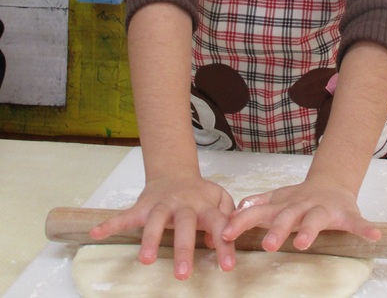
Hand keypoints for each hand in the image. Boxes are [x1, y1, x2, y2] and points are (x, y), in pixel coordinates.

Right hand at [90, 175, 235, 279]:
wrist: (174, 173)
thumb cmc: (199, 194)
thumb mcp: (220, 198)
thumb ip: (227, 215)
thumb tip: (217, 239)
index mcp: (204, 204)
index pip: (218, 223)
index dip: (224, 244)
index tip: (227, 266)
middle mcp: (183, 204)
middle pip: (184, 223)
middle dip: (183, 248)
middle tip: (183, 274)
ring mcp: (161, 205)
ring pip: (154, 220)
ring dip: (149, 239)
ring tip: (145, 260)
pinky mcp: (142, 207)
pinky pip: (125, 215)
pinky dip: (111, 224)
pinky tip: (97, 233)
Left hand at [222, 174, 380, 252]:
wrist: (331, 182)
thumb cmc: (300, 198)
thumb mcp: (277, 199)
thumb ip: (258, 204)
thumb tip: (235, 208)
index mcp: (284, 206)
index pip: (259, 213)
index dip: (243, 222)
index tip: (226, 234)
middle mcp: (302, 206)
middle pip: (287, 216)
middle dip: (277, 230)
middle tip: (268, 245)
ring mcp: (324, 209)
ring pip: (316, 219)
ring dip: (310, 230)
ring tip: (304, 243)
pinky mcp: (347, 214)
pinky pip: (358, 223)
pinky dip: (365, 229)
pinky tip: (373, 236)